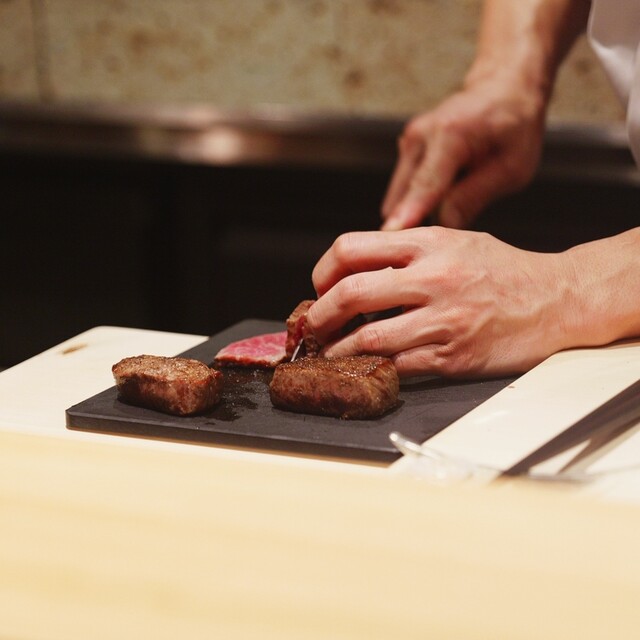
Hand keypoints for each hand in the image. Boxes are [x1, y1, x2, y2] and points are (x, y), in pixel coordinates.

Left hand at [309, 227, 575, 377]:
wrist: (557, 300)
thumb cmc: (505, 269)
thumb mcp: (456, 240)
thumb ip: (408, 249)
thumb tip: (358, 266)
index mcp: (428, 243)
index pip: (352, 249)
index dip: (324, 270)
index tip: (320, 286)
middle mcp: (433, 278)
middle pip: (351, 294)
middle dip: (320, 314)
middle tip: (312, 325)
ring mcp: (443, 319)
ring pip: (369, 338)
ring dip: (338, 349)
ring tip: (328, 351)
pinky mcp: (453, 356)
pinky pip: (399, 365)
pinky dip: (374, 367)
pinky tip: (364, 365)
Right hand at [381, 73, 545, 229]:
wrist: (502, 90)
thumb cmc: (514, 129)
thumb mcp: (512, 168)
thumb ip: (474, 197)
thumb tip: (444, 225)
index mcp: (451, 135)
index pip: (426, 184)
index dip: (410, 211)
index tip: (390, 233)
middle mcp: (420, 135)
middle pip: (405, 196)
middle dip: (414, 221)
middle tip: (440, 244)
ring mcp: (408, 142)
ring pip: (400, 197)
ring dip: (417, 212)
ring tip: (449, 211)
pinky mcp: (405, 150)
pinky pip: (404, 190)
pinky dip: (417, 202)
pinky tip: (444, 195)